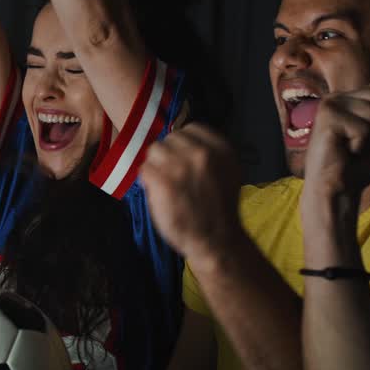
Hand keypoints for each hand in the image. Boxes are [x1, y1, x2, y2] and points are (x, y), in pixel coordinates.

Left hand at [140, 124, 243, 266]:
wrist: (216, 241)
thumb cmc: (218, 209)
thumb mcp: (226, 172)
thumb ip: (208, 153)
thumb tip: (180, 143)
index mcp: (221, 149)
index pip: (191, 129)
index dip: (183, 145)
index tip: (183, 161)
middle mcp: (202, 153)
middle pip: (170, 139)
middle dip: (169, 156)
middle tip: (174, 177)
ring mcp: (181, 166)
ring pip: (154, 151)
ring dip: (156, 167)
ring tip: (165, 185)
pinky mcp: (163, 181)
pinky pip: (144, 169)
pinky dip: (147, 181)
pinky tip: (159, 193)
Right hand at [301, 82, 369, 202]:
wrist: (337, 189)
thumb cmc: (361, 164)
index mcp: (351, 96)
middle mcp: (339, 96)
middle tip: (359, 143)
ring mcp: (331, 104)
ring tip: (352, 148)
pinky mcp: (327, 117)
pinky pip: (363, 129)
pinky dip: (360, 146)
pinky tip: (344, 152)